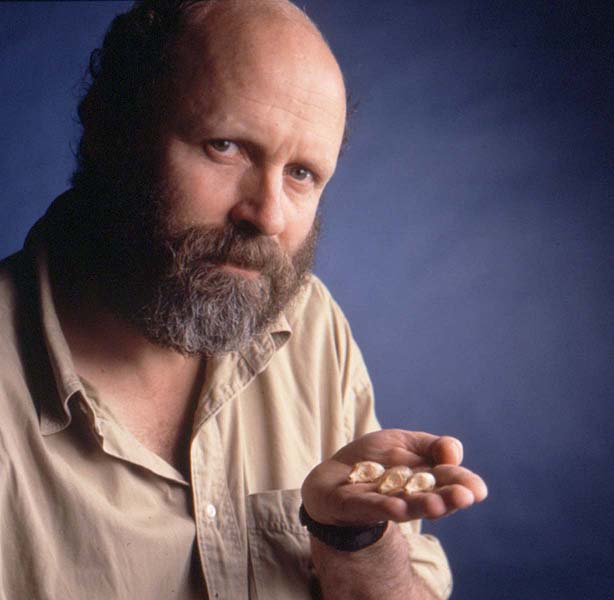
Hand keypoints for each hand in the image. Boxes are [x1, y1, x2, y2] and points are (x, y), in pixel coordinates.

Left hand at [301, 429, 487, 525]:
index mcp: (424, 481)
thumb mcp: (404, 443)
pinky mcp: (355, 507)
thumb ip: (432, 446)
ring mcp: (383, 503)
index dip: (463, 484)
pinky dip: (383, 507)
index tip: (477, 489)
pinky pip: (371, 507)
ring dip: (422, 505)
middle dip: (448, 498)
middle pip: (431, 498)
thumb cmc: (374, 460)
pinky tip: (397, 507)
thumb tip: (454, 453)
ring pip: (405, 506)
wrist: (332, 475)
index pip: (448, 481)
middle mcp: (408, 496)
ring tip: (437, 505)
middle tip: (465, 497)